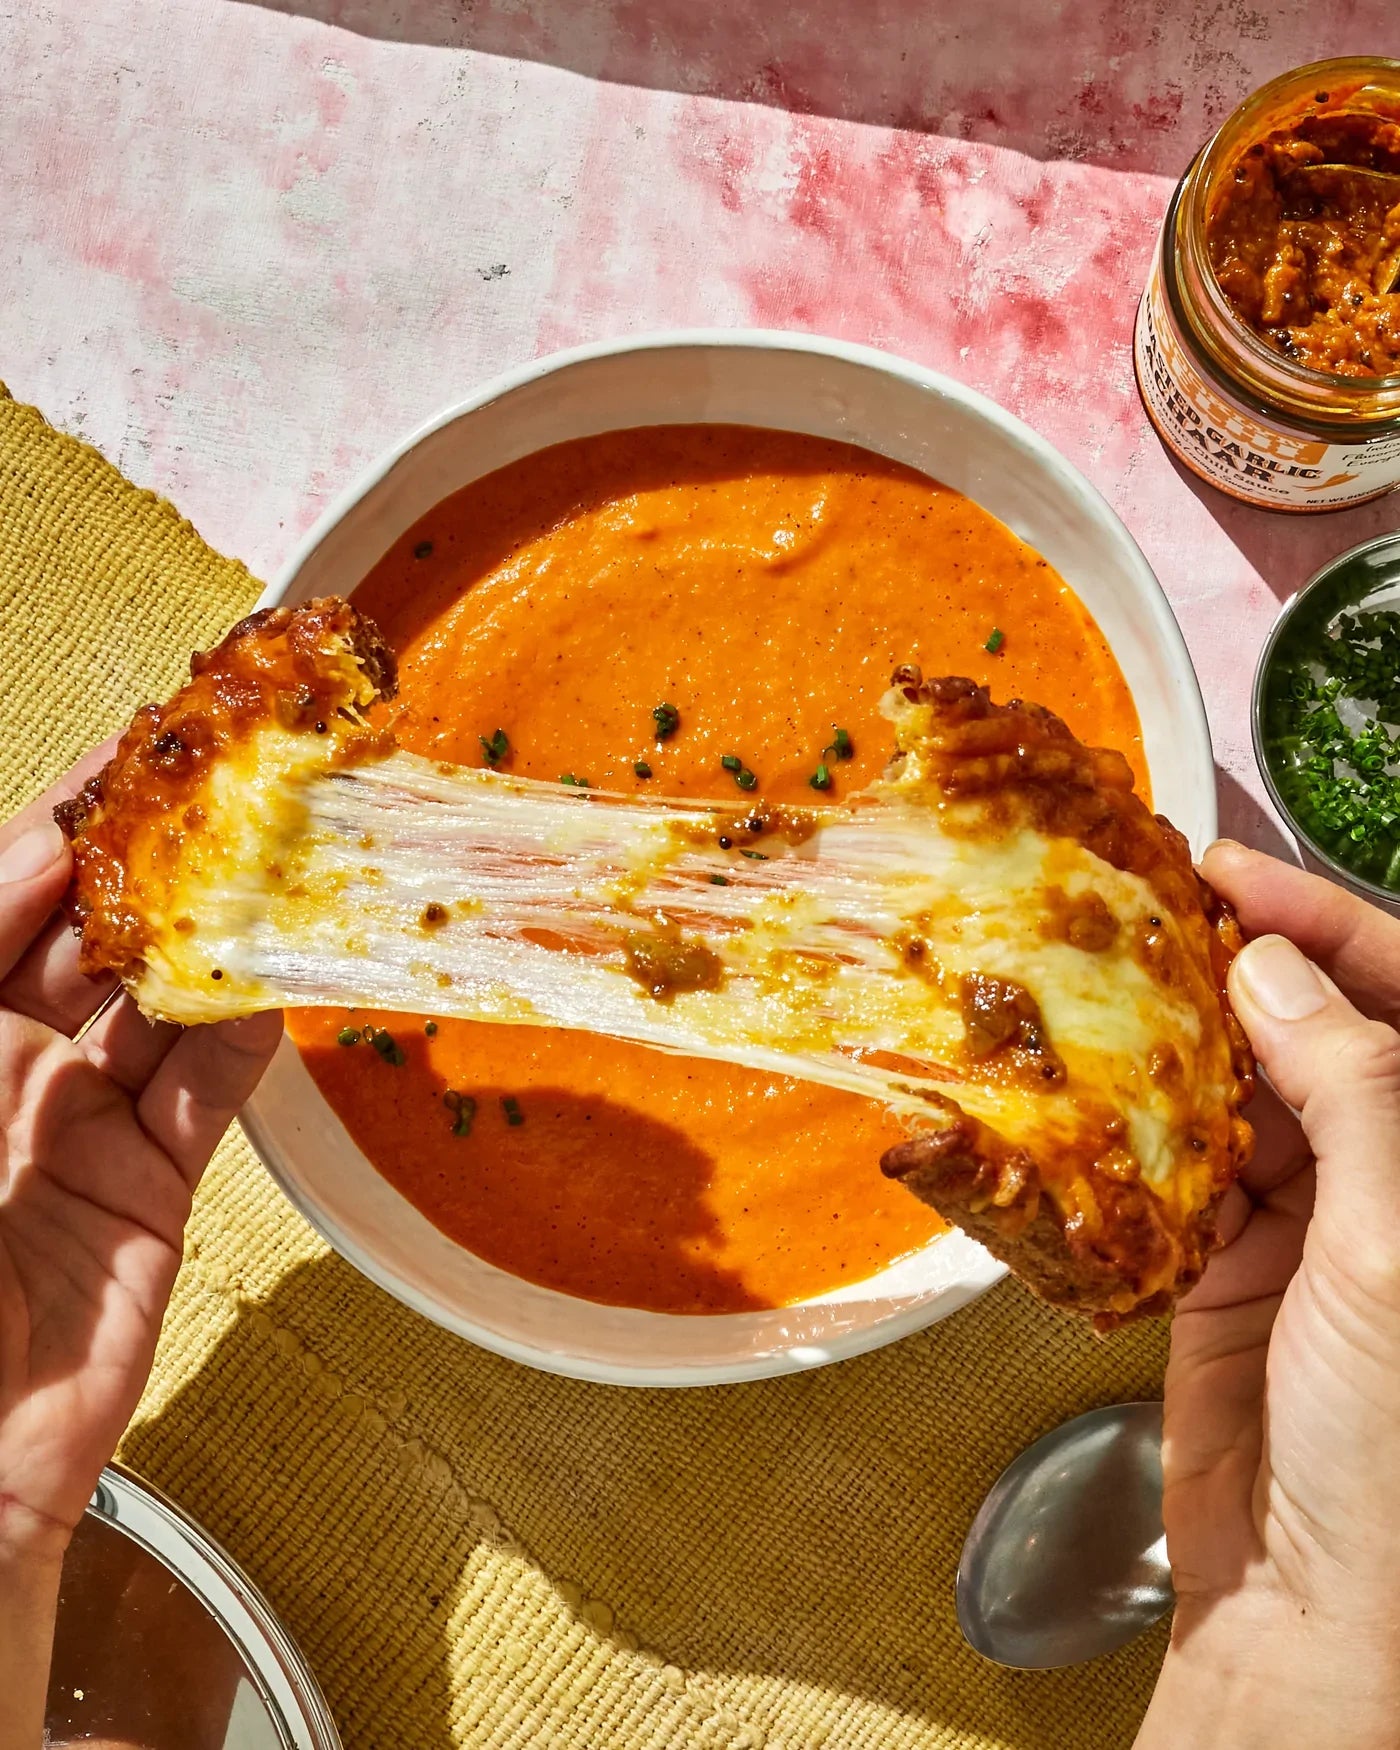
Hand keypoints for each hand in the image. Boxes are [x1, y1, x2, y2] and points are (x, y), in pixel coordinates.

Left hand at [0, 751, 278, 1747]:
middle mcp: (4, 1056)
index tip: (140, 746)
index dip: (73, 813)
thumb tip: (50, 840)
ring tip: (281, 868)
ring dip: (224, 938)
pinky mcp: (150, 1188)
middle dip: (167, 860)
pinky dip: (248, 1037)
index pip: (12, 886)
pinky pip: (210, 1095)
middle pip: (101, 930)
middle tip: (238, 793)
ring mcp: (79, 1119)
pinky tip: (281, 984)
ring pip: (168, 1000)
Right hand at [1138, 843, 1399, 1748]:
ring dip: (1173, 1043)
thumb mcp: (1389, 1251)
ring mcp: (1308, 1224)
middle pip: (1314, 1034)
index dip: (1327, 925)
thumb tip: (1272, 971)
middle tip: (1145, 908)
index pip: (1399, 1004)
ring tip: (1100, 982)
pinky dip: (1136, 1130)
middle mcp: (1384, 1179)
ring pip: (1238, 1093)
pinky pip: (1178, 1169)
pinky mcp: (1225, 1268)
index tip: (1232, 873)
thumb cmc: (1392, 1442)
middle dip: (1238, 967)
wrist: (1312, 1606)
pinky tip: (1091, 1092)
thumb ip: (1351, 1097)